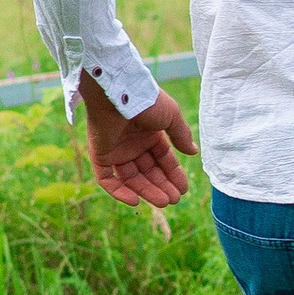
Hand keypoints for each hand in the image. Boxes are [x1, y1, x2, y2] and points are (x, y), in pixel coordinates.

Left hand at [78, 76, 197, 208]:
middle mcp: (132, 143)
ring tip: (163, 202)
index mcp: (149, 134)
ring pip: (131, 178)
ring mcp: (115, 150)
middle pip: (148, 171)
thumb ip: (181, 136)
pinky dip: (119, 192)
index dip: (173, 174)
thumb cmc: (146, 100)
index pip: (162, 159)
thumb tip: (193, 153)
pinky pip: (107, 179)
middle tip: (174, 199)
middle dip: (162, 186)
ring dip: (146, 191)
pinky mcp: (100, 155)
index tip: (183, 189)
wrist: (119, 92)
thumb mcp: (171, 117)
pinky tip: (136, 201)